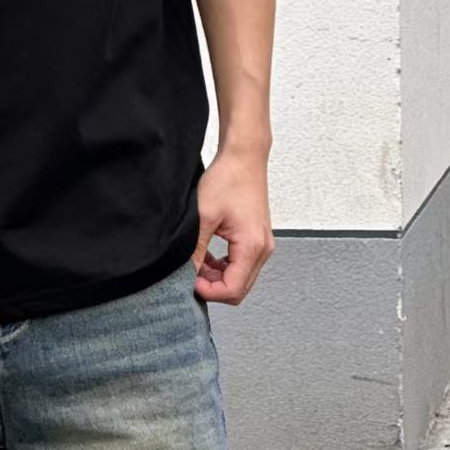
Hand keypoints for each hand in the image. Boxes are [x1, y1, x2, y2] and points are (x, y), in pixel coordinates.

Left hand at [190, 149, 274, 304]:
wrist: (244, 157)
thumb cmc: (228, 179)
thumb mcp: (204, 217)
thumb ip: (196, 250)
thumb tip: (186, 273)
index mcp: (252, 247)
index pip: (233, 290)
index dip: (209, 292)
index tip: (190, 281)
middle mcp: (263, 249)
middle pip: (239, 289)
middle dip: (213, 287)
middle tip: (190, 274)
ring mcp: (262, 244)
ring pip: (240, 278)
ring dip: (217, 277)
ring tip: (197, 262)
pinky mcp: (257, 238)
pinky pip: (242, 264)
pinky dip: (224, 266)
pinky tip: (207, 255)